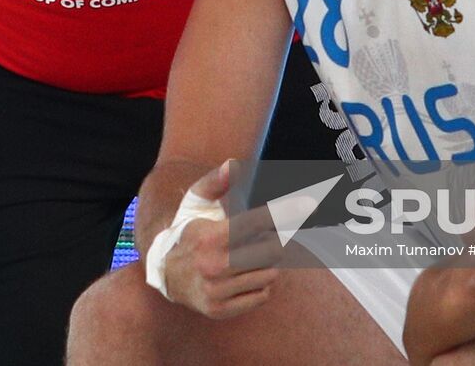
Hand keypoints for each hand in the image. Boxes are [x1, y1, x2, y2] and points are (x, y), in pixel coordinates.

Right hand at [162, 162, 281, 319]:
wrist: (165, 274)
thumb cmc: (190, 231)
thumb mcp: (196, 202)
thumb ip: (216, 182)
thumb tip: (233, 164)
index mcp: (210, 236)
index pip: (257, 222)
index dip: (285, 211)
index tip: (309, 204)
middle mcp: (213, 265)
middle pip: (272, 251)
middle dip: (273, 240)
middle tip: (261, 237)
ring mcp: (216, 291)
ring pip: (271, 275)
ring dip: (267, 263)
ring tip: (247, 257)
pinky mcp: (220, 310)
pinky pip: (262, 296)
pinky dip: (260, 285)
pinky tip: (242, 276)